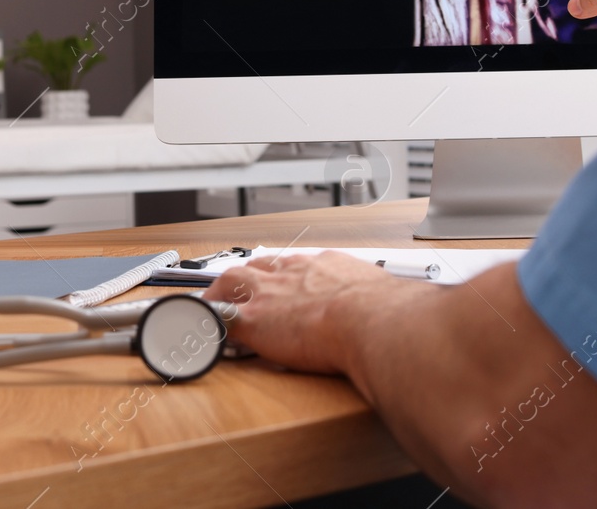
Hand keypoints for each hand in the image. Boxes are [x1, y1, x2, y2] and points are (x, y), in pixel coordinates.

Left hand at [202, 252, 421, 373]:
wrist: (375, 322)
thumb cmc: (387, 315)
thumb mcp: (382, 296)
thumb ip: (379, 301)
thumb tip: (398, 314)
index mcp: (328, 266)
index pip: (297, 265)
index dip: (284, 278)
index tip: (282, 288)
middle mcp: (295, 272)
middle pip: (259, 265)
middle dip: (246, 278)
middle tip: (238, 290)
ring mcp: (271, 293)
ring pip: (232, 281)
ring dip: (221, 293)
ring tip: (212, 307)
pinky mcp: (253, 318)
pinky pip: (217, 316)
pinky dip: (207, 323)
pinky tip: (199, 331)